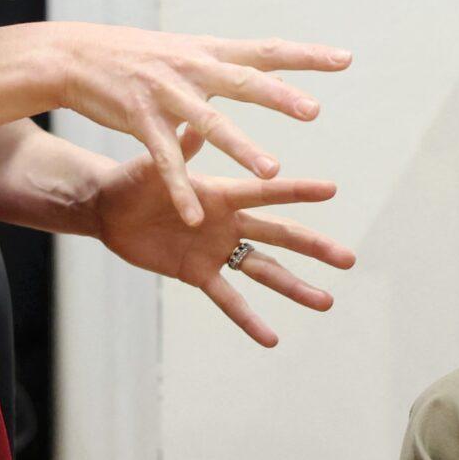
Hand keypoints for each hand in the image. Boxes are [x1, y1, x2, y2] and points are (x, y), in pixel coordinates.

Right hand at [42, 21, 351, 225]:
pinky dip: (181, 188)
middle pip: (245, 82)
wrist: (75, 55)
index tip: (344, 58)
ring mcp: (167, 94)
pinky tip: (195, 217)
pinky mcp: (140, 121)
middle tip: (313, 111)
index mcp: (210, 53)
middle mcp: (194, 69)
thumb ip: (220, 64)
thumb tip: (260, 59)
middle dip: (279, 96)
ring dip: (241, 148)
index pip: (266, 50)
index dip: (305, 55)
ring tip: (272, 172)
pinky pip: (166, 160)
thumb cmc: (135, 55)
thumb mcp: (182, 53)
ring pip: (211, 124)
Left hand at [91, 128, 357, 345]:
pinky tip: (272, 338)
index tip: (332, 190)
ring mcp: (217, 250)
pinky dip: (249, 319)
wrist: (109, 208)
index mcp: (222, 193)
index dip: (298, 192)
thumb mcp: (153, 164)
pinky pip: (228, 299)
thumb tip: (195, 121)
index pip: (267, 193)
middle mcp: (228, 222)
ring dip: (295, 286)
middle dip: (314, 247)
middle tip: (348, 259)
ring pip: (264, 271)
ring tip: (326, 302)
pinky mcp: (197, 273)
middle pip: (280, 236)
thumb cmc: (131, 179)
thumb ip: (179, 149)